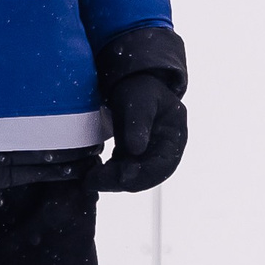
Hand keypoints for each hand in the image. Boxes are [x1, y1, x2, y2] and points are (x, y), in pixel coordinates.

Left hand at [98, 73, 185, 190]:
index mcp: (175, 137)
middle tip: (95, 181)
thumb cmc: (140, 88)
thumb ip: (139, 122)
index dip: (143, 176)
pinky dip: (108, 176)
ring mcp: (149, 156)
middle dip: (121, 182)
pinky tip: (92, 174)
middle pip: (147, 177)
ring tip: (89, 179)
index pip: (163, 166)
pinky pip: (123, 172)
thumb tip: (136, 149)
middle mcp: (165, 151)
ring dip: (112, 182)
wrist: (131, 83)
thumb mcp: (140, 100)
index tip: (120, 178)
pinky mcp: (133, 158)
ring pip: (134, 178)